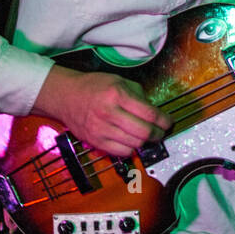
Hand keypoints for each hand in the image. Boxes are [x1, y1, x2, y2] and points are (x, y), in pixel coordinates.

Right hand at [32, 67, 171, 156]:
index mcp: (117, 95)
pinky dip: (131, 149)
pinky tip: (132, 141)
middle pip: (144, 132)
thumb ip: (139, 95)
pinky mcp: (95, 141)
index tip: (168, 122)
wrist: (65, 96)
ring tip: (148, 137)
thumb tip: (154, 111)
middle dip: (158, 134)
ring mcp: (101, 129)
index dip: (164, 121)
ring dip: (146, 142)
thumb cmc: (93, 86)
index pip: (149, 113)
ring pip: (134, 144)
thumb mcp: (119, 81)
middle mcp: (109, 113)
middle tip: (161, 132)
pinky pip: (121, 152)